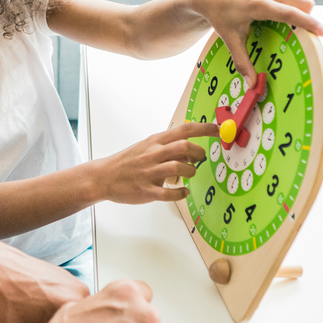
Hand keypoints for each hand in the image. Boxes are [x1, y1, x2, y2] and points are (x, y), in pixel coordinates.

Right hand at [96, 122, 218, 204]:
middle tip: (200, 158)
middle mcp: (153, 154)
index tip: (219, 130)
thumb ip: (168, 146)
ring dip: (190, 171)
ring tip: (189, 174)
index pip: (184, 129)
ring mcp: (150, 172)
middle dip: (198, 153)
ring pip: (179, 167)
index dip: (205, 128)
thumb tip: (191, 149)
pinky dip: (181, 193)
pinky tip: (183, 192)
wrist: (103, 176)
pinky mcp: (147, 190)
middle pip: (184, 146)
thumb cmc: (127, 162)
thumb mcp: (147, 147)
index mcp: (155, 141)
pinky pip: (170, 193)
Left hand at [188, 0, 322, 81]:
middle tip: (293, 32)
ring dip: (296, 11)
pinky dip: (288, 4)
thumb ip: (242, 62)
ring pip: (300, 0)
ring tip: (275, 20)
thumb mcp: (230, 40)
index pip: (290, 14)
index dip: (309, 23)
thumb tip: (252, 84)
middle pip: (304, 4)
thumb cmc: (221, 17)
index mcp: (258, 5)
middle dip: (305, 18)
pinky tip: (270, 9)